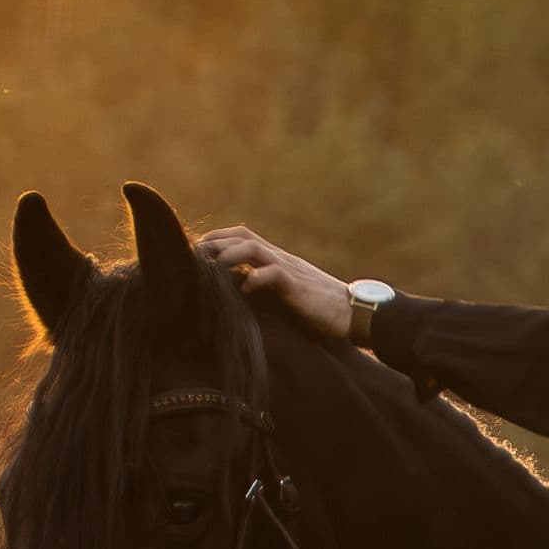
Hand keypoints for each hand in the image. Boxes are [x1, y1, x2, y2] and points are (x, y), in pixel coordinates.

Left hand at [199, 224, 353, 344]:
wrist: (354, 312)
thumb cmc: (321, 308)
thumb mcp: (287, 294)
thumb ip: (266, 288)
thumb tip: (238, 292)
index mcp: (278, 259)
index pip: (243, 236)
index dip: (218, 238)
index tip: (196, 250)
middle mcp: (281, 258)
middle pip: (243, 235)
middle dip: (215, 241)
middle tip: (193, 254)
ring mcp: (290, 269)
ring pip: (253, 248)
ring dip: (228, 255)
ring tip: (211, 267)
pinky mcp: (298, 286)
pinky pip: (273, 274)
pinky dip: (255, 279)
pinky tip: (245, 289)